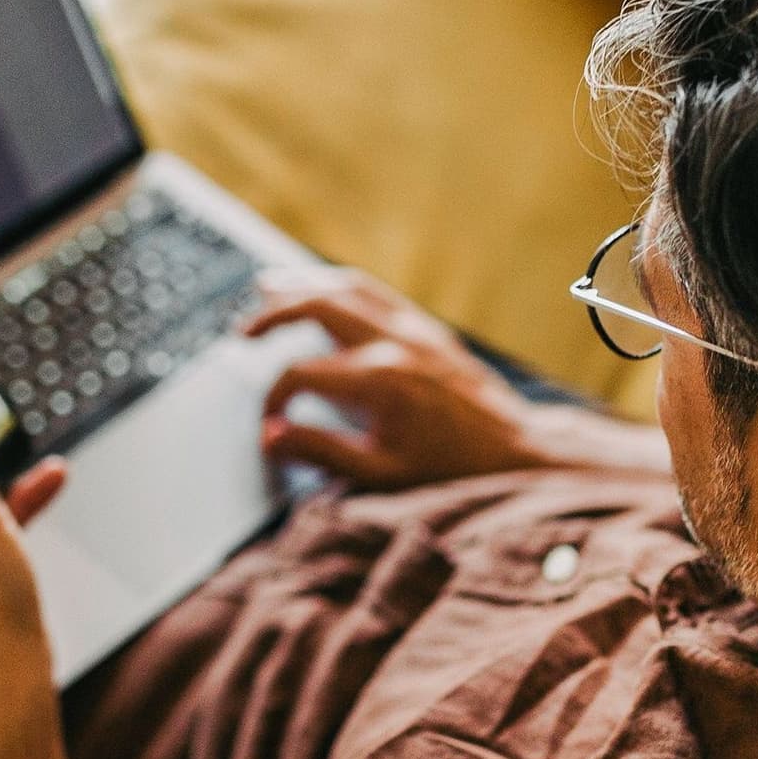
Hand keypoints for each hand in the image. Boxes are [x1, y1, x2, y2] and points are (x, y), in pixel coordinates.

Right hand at [244, 268, 551, 488]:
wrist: (515, 452)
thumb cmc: (450, 469)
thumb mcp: (380, 474)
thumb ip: (321, 452)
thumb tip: (271, 436)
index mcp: (378, 381)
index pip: (301, 374)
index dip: (274, 399)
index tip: (269, 424)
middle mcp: (394, 343)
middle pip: (317, 306)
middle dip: (272, 315)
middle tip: (242, 333)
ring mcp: (414, 330)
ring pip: (346, 287)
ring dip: (303, 284)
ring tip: (268, 287)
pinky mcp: (429, 329)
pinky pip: (376, 292)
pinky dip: (340, 286)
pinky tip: (323, 291)